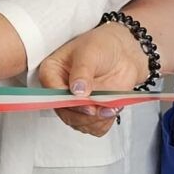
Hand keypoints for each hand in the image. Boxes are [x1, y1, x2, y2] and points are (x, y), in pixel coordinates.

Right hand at [37, 23, 151, 136]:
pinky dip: (104, 123)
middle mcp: (60, 91)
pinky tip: (112, 109)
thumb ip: (82, 71)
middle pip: (64, 113)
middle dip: (84, 115)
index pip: (51, 93)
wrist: (123, 52)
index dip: (67, 102)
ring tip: (111, 107)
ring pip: (79, 124)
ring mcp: (75, 104)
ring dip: (96, 121)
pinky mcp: (90, 113)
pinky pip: (94, 128)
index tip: (87, 104)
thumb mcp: (89, 52)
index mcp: (52, 73)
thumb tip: (77, 91)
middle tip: (100, 109)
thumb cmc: (102, 45)